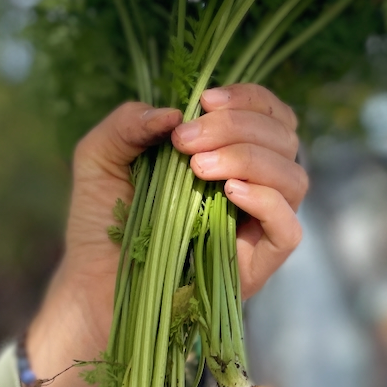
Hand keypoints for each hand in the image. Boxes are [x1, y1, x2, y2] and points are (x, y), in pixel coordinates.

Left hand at [25, 85, 306, 386]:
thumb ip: (126, 123)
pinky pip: (288, 229)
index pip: (269, 114)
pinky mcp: (258, 265)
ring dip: (250, 159)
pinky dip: (266, 202)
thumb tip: (174, 111)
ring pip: (294, 177)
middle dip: (238, 127)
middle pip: (284, 138)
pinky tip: (227, 194)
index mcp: (229, 155)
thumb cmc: (101, 224)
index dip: (248, 99)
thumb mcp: (99, 158)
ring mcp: (257, 227)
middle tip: (186, 143)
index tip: (204, 100)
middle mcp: (253, 186)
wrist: (92, 287)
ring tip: (198, 169)